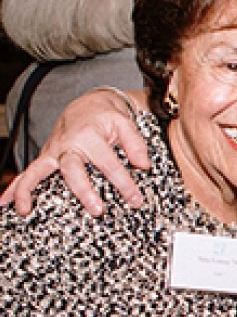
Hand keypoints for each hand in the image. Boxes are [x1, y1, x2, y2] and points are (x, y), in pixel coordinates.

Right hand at [0, 88, 151, 215]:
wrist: (87, 106)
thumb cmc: (106, 119)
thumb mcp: (125, 124)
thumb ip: (135, 144)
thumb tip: (143, 165)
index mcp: (90, 135)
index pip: (108, 163)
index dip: (124, 183)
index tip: (135, 199)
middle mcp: (68, 145)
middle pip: (72, 168)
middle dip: (83, 190)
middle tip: (97, 210)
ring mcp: (53, 153)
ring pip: (38, 171)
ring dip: (29, 190)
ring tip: (25, 209)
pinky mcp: (46, 159)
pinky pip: (27, 174)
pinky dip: (15, 188)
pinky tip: (6, 204)